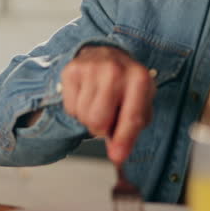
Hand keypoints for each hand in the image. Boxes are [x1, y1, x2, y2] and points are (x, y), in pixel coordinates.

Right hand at [60, 45, 155, 164]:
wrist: (105, 52)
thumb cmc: (125, 84)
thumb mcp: (139, 103)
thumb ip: (130, 130)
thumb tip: (116, 155)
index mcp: (140, 79)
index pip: (131, 117)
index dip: (123, 140)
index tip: (117, 157)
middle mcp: (115, 70)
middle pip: (98, 121)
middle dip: (101, 127)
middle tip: (107, 116)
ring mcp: (91, 68)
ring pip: (82, 116)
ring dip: (88, 117)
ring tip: (97, 102)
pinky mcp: (71, 70)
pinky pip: (69, 108)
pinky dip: (76, 108)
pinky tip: (85, 95)